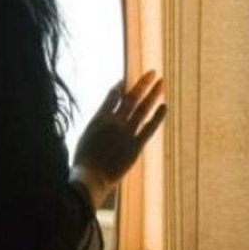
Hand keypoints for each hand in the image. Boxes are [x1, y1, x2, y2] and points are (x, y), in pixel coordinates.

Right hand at [73, 71, 167, 188]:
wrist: (90, 178)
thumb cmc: (83, 161)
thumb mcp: (84, 137)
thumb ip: (96, 124)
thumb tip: (102, 117)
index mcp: (99, 118)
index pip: (112, 96)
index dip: (120, 87)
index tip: (126, 80)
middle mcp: (114, 122)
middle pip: (131, 97)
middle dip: (142, 83)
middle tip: (152, 72)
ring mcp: (126, 133)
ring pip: (142, 109)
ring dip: (153, 95)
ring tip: (162, 83)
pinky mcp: (135, 146)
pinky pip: (149, 128)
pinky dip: (157, 117)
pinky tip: (165, 106)